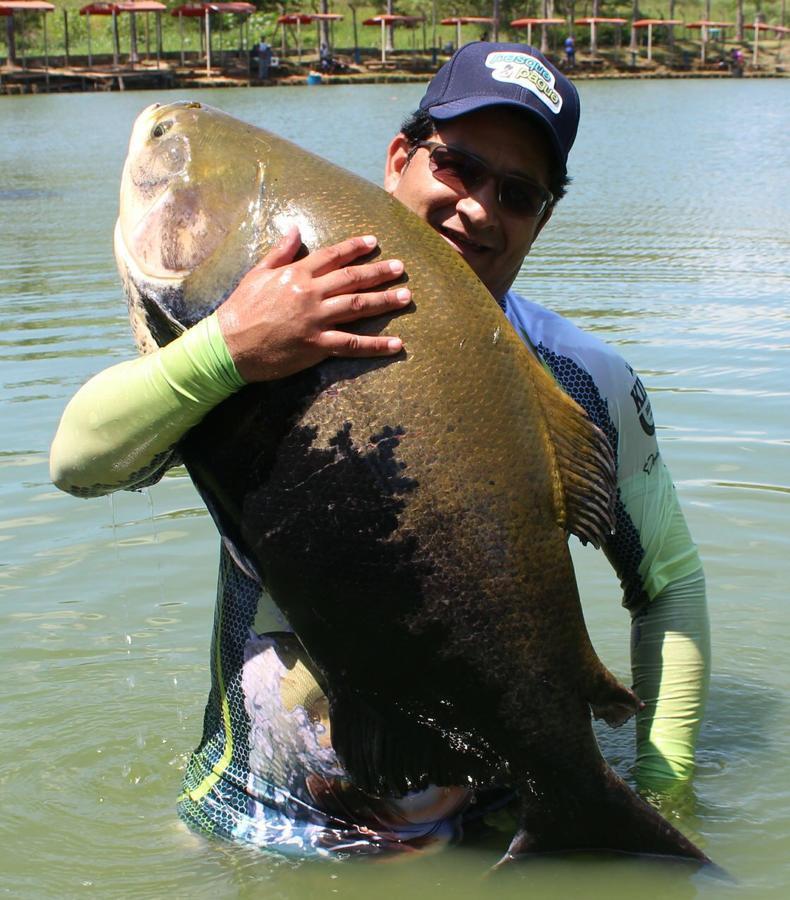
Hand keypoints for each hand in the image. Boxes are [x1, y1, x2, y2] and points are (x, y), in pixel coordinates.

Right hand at [217, 226, 410, 382]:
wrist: (229, 345)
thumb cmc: (240, 309)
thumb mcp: (257, 274)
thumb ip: (280, 252)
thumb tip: (294, 229)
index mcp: (296, 275)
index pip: (332, 256)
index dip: (355, 248)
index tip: (374, 242)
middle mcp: (310, 294)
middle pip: (352, 279)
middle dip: (379, 272)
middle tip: (400, 268)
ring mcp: (316, 320)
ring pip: (357, 307)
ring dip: (384, 301)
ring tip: (405, 297)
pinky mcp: (317, 345)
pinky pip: (352, 344)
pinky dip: (376, 345)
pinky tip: (396, 344)